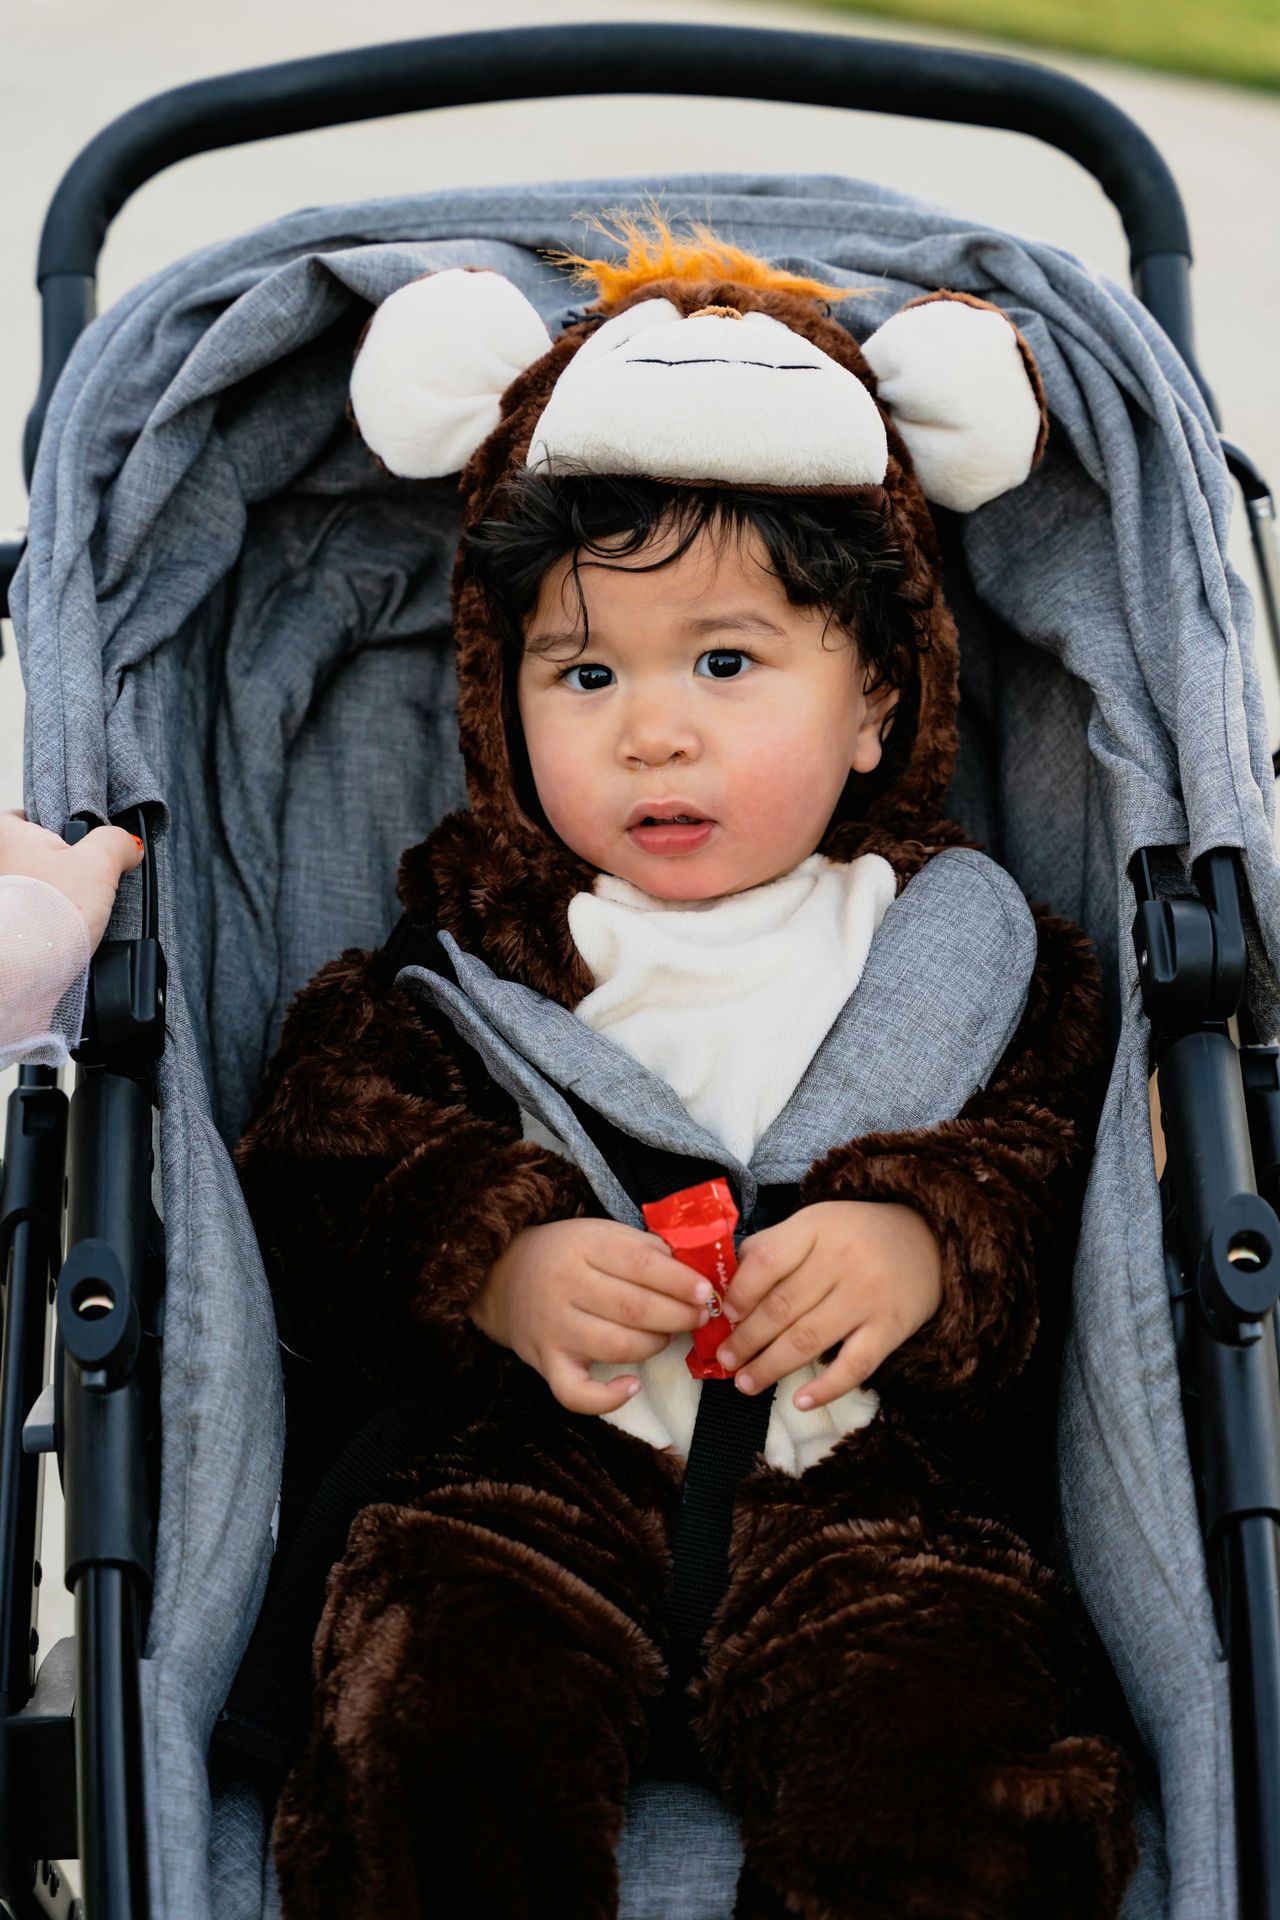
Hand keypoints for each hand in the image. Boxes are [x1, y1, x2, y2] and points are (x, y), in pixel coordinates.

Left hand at [0, 809, 143, 949]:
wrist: (28, 963)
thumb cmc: (49, 908)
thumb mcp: (99, 861)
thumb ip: (116, 843)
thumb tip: (128, 846)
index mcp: (8, 837)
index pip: (22, 817)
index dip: (50, 825)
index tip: (73, 837)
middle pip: (33, 855)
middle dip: (60, 865)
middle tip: (86, 876)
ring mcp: (5, 899)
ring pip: (35, 889)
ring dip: (55, 898)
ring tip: (80, 909)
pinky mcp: (10, 930)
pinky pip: (34, 919)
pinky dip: (50, 924)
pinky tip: (68, 930)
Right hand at [471, 1216, 713, 1415]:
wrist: (502, 1278)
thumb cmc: (566, 1254)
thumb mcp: (601, 1232)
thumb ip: (645, 1248)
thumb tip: (694, 1274)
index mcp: (583, 1245)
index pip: (641, 1264)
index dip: (681, 1282)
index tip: (707, 1292)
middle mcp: (564, 1286)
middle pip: (634, 1308)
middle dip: (678, 1316)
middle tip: (699, 1318)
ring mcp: (553, 1328)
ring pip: (617, 1348)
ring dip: (654, 1346)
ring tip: (666, 1336)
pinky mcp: (546, 1364)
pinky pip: (576, 1393)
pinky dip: (608, 1398)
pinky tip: (631, 1386)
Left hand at [715, 1199, 942, 1410]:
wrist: (927, 1240)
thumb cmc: (854, 1235)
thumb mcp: (813, 1224)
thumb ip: (772, 1249)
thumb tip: (725, 1288)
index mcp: (816, 1228)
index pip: (767, 1261)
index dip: (739, 1293)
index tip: (723, 1316)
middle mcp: (842, 1261)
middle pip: (782, 1307)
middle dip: (746, 1339)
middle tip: (725, 1360)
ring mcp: (868, 1297)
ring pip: (808, 1339)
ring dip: (771, 1367)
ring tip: (745, 1383)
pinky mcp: (890, 1329)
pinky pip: (854, 1366)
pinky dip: (826, 1388)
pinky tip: (800, 1402)